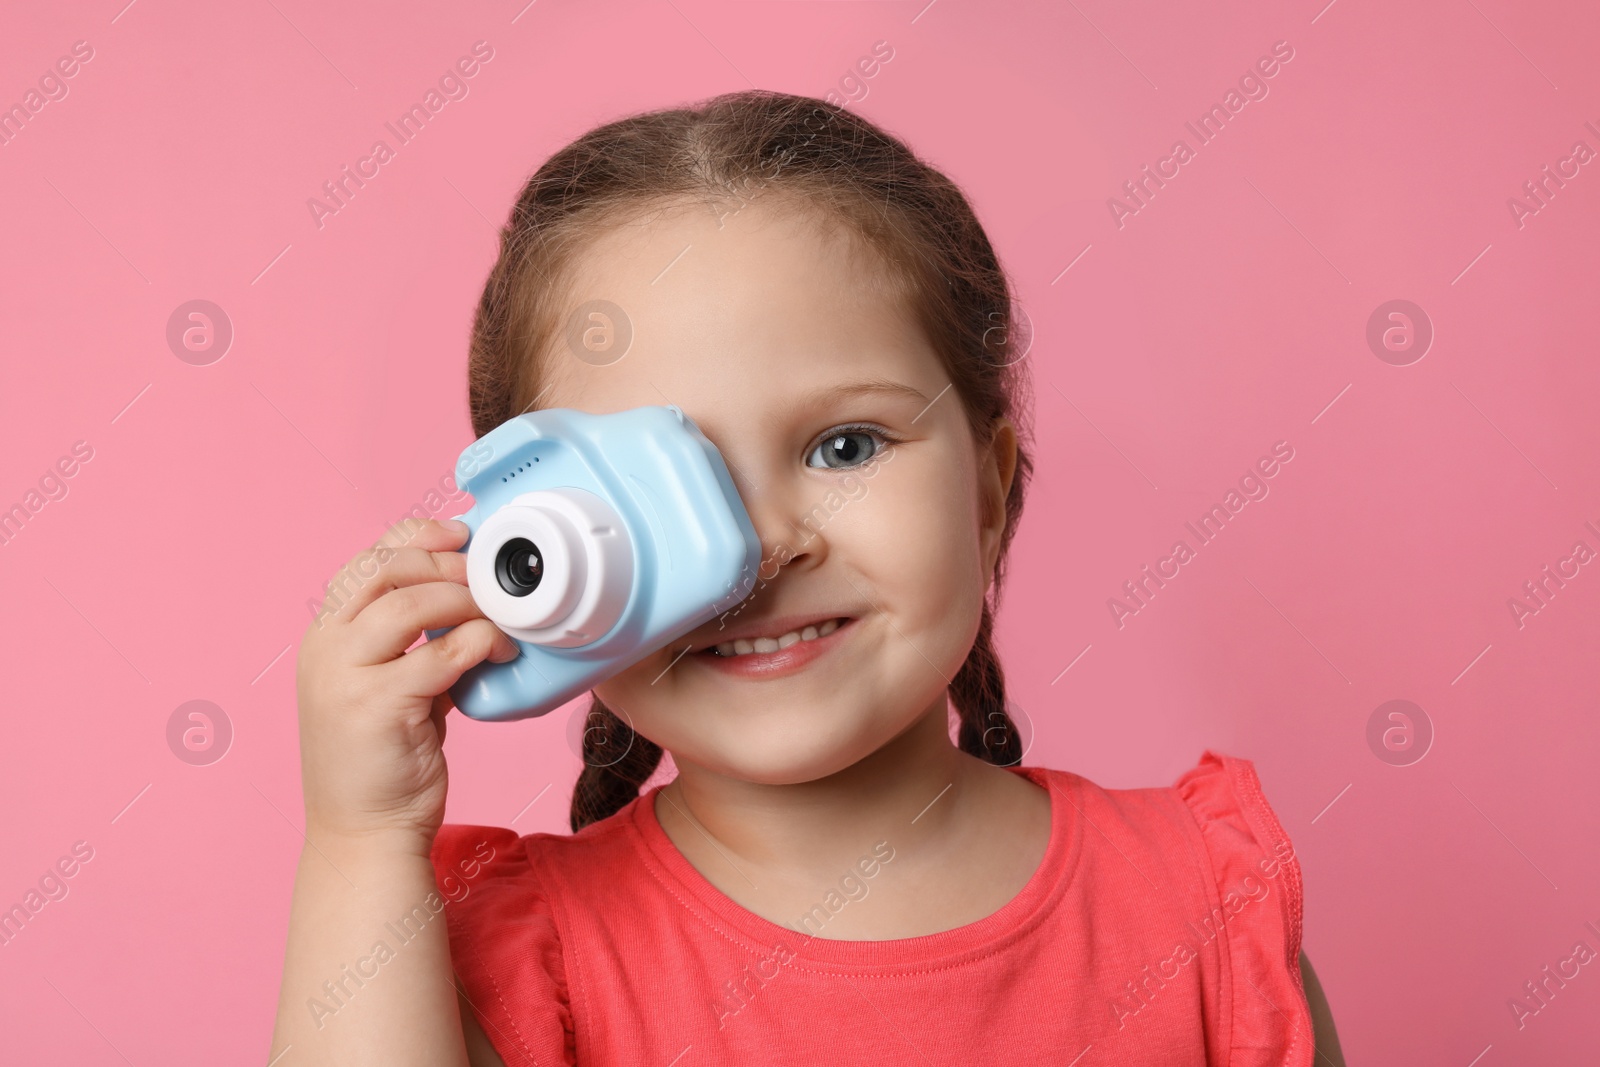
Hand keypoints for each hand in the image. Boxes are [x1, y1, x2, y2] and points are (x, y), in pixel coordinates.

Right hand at [294, 518, 518, 848]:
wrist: (364, 833)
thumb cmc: (386, 761)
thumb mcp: (392, 685)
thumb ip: (414, 641)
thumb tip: (469, 595)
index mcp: (325, 636)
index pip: (367, 560)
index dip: (417, 536)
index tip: (463, 535)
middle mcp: (325, 648)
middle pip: (386, 569)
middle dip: (446, 562)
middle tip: (489, 579)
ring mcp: (343, 676)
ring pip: (409, 603)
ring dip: (465, 601)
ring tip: (498, 616)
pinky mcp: (374, 707)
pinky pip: (438, 654)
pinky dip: (477, 642)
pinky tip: (498, 652)